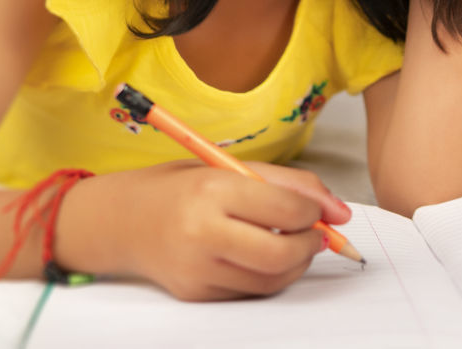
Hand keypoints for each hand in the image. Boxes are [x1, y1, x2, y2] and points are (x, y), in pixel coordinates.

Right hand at [107, 161, 350, 300]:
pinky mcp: (195, 293)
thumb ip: (289, 184)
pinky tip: (262, 256)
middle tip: (316, 234)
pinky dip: (268, 277)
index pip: (285, 208)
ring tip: (293, 243)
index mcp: (212, 190)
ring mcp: (196, 269)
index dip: (315, 211)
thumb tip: (341, 212)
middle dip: (312, 245)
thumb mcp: (230, 168)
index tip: (318, 209)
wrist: (120, 220)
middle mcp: (201, 233)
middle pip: (281, 254)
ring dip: (296, 264)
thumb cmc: (180, 187)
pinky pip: (249, 292)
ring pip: (270, 280)